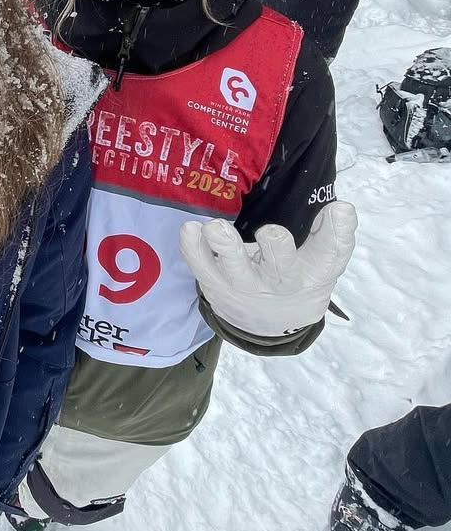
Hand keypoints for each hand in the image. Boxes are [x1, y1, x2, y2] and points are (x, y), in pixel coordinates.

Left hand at [179, 202, 356, 336]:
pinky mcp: (214, 284)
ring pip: (235, 270)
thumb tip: (340, 209)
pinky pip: (201, 266)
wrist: (269, 321)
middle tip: (271, 232)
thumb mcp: (319, 260)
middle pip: (281, 270)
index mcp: (313, 273)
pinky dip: (193, 249)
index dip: (338, 232)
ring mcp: (243, 286)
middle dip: (276, 251)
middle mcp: (279, 283)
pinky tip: (189, 229)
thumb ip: (328, 235)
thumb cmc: (295, 275)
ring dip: (225, 249)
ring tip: (216, 228)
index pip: (331, 255)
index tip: (340, 208)